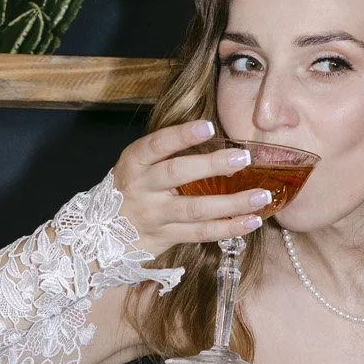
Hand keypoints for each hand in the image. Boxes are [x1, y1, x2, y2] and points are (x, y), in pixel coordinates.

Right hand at [112, 119, 272, 255]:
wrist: (101, 234)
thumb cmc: (132, 190)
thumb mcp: (138, 165)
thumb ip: (167, 154)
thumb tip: (218, 137)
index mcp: (134, 162)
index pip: (157, 145)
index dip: (182, 135)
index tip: (209, 126)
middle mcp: (141, 188)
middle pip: (177, 175)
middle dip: (212, 165)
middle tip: (244, 159)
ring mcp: (154, 216)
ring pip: (195, 210)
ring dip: (232, 203)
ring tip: (261, 196)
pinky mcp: (166, 237)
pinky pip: (201, 234)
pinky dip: (229, 228)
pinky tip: (252, 221)